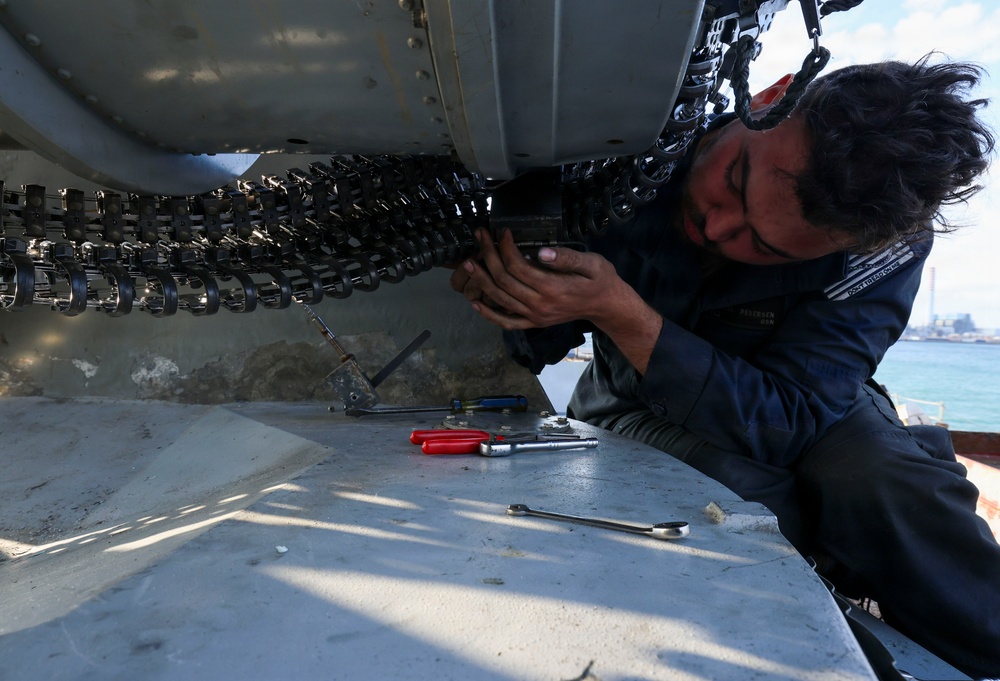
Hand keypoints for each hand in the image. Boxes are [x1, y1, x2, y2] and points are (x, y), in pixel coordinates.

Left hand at [454, 228, 622, 330]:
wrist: (606, 305)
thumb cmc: (600, 280)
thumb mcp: (592, 263)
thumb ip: (567, 257)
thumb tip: (542, 252)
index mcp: (553, 288)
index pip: (518, 266)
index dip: (505, 247)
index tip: (501, 232)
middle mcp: (540, 305)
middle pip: (504, 281)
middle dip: (488, 256)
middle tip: (480, 237)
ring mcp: (535, 316)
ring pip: (500, 299)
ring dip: (481, 280)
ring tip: (468, 263)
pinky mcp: (534, 322)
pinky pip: (507, 322)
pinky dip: (489, 314)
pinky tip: (476, 303)